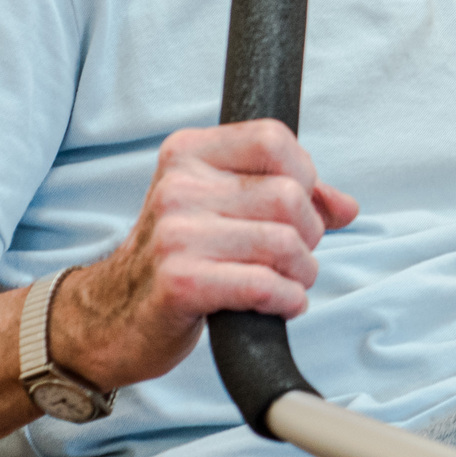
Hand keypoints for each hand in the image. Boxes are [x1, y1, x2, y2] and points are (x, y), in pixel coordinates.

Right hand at [53, 121, 357, 391]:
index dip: (305, 176)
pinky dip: (287, 299)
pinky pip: (265, 284)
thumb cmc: (174, 260)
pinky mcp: (180, 282)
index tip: (299, 208)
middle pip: (289, 196)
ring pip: (284, 242)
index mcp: (188, 154)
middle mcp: (179, 186)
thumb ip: (286, 197)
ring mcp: (176, 233)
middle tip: (292, 257)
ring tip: (286, 283)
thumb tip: (345, 206)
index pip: (274, 139)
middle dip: (308, 234)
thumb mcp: (220, 211)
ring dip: (301, 273)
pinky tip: (278, 304)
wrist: (110, 317)